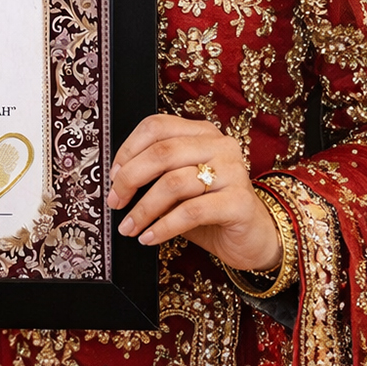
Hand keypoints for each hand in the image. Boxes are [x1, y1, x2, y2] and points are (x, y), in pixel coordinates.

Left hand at [107, 114, 280, 270]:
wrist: (253, 239)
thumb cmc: (209, 209)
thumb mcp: (178, 186)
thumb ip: (154, 175)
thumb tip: (116, 181)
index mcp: (201, 132)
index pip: (156, 126)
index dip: (128, 149)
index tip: (113, 175)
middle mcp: (219, 145)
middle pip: (162, 152)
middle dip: (130, 179)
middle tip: (115, 201)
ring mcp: (233, 172)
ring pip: (173, 182)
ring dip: (144, 208)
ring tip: (129, 226)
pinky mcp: (240, 202)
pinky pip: (191, 211)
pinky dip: (163, 226)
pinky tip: (149, 237)